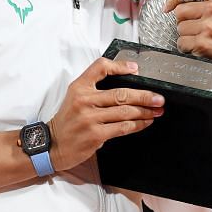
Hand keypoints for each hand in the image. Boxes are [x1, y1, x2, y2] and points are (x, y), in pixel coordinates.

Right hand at [49, 58, 164, 171]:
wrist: (52, 145)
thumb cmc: (67, 121)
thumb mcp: (74, 97)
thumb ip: (94, 89)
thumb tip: (126, 87)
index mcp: (79, 87)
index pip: (100, 67)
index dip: (120, 66)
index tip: (135, 68)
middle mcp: (84, 100)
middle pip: (121, 93)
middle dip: (144, 96)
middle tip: (158, 98)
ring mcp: (90, 118)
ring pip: (125, 111)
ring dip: (145, 111)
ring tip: (156, 111)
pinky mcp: (95, 134)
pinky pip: (123, 127)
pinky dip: (137, 124)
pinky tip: (145, 122)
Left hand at [163, 0, 211, 93]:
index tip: (171, 7)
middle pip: (179, 11)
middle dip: (185, 23)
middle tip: (200, 29)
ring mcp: (210, 25)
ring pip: (179, 29)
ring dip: (187, 37)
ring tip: (203, 40)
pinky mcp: (204, 42)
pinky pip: (182, 43)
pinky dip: (187, 49)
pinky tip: (201, 50)